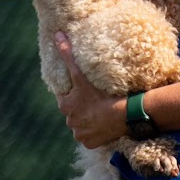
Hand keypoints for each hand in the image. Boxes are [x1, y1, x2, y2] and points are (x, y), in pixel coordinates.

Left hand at [54, 31, 125, 147]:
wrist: (122, 116)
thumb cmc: (100, 94)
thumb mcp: (81, 74)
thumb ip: (68, 55)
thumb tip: (56, 35)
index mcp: (65, 106)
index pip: (66, 97)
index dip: (74, 91)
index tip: (84, 88)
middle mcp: (70, 122)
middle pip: (74, 111)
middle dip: (82, 106)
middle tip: (95, 99)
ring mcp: (80, 134)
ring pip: (82, 124)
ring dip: (89, 119)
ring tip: (101, 110)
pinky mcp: (90, 143)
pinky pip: (91, 136)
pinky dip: (96, 131)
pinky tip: (104, 123)